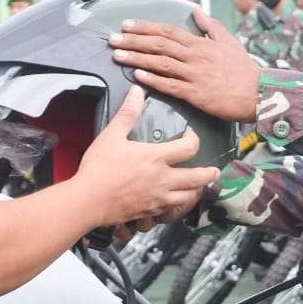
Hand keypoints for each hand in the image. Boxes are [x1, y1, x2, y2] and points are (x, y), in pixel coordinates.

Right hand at [75, 88, 219, 226]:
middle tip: (215, 170)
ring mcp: (158, 198)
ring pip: (188, 197)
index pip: (189, 148)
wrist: (87, 200)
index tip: (191, 137)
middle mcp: (163, 180)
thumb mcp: (112, 135)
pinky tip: (174, 201)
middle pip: (198, 178)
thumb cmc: (99, 168)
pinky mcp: (150, 212)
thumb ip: (128, 113)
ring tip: (199, 187)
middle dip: (209, 173)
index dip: (194, 140)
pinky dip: (177, 205)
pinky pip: (171, 210)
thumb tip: (137, 92)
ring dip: (196, 191)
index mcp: (156, 158)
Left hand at [109, 10, 260, 121]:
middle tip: (113, 39)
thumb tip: (196, 11)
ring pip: (160, 64)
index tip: (127, 25)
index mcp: (200, 43)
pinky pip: (170, 86)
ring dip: (137, 58)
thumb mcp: (228, 41)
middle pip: (158, 45)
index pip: (167, 31)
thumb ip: (210, 25)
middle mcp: (194, 56)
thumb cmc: (243, 69)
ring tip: (118, 56)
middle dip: (133, 41)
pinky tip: (138, 76)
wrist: (258, 93)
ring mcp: (194, 75)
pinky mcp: (195, 94)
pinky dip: (153, 80)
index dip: (145, 27)